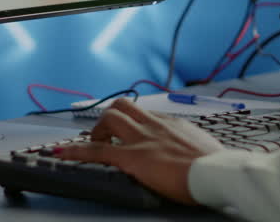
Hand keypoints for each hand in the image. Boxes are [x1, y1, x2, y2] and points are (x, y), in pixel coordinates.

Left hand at [55, 97, 226, 204]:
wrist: (215, 172)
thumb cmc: (217, 166)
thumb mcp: (207, 150)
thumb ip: (196, 148)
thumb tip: (202, 154)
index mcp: (173, 124)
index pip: (146, 114)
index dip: (131, 121)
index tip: (126, 129)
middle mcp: (155, 126)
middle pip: (123, 106)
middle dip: (109, 119)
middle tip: (105, 135)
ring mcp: (142, 140)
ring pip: (109, 119)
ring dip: (96, 131)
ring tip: (91, 143)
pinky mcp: (132, 157)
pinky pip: (97, 150)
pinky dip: (76, 150)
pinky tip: (62, 152)